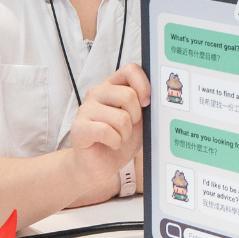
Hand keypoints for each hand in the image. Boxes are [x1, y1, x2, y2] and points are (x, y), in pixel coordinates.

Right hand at [67, 63, 150, 199]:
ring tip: (118, 137)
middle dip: (135, 117)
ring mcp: (85, 109)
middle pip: (128, 95)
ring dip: (125, 133)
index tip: (146, 103)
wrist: (101, 167)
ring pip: (120, 116)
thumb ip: (145, 104)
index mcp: (112, 86)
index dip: (143, 86)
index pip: (130, 70)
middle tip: (128, 128)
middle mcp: (97, 93)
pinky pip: (106, 131)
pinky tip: (110, 143)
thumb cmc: (120, 140)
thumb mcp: (139, 120)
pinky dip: (115, 141)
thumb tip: (160, 96)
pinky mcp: (78, 128)